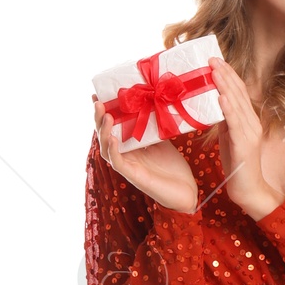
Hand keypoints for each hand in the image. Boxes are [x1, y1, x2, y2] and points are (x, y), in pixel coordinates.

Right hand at [92, 95, 199, 213]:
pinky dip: (114, 150)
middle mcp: (125, 155)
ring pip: (107, 149)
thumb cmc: (173, 166)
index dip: (103, 113)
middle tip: (98, 102)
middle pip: (104, 136)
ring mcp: (128, 165)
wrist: (186, 189)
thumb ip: (153, 125)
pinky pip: (118, 162)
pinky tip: (113, 139)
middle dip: (99, 119)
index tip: (98, 95)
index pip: (112, 127)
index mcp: (129, 145)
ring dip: (104, 132)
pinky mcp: (133, 176)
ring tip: (107, 117)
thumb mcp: (162, 139)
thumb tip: (151, 101)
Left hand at [209, 58, 283, 220]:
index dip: (228, 75)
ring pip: (237, 105)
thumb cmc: (239, 168)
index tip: (215, 60)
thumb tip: (215, 105)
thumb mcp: (229, 139)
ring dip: (225, 86)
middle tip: (211, 58)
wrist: (250, 192)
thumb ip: (225, 122)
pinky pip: (236, 124)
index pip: (239, 93)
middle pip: (238, 93)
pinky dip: (229, 109)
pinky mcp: (244, 146)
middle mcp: (251, 124)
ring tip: (215, 70)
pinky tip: (222, 97)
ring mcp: (249, 134)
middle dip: (225, 74)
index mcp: (248, 121)